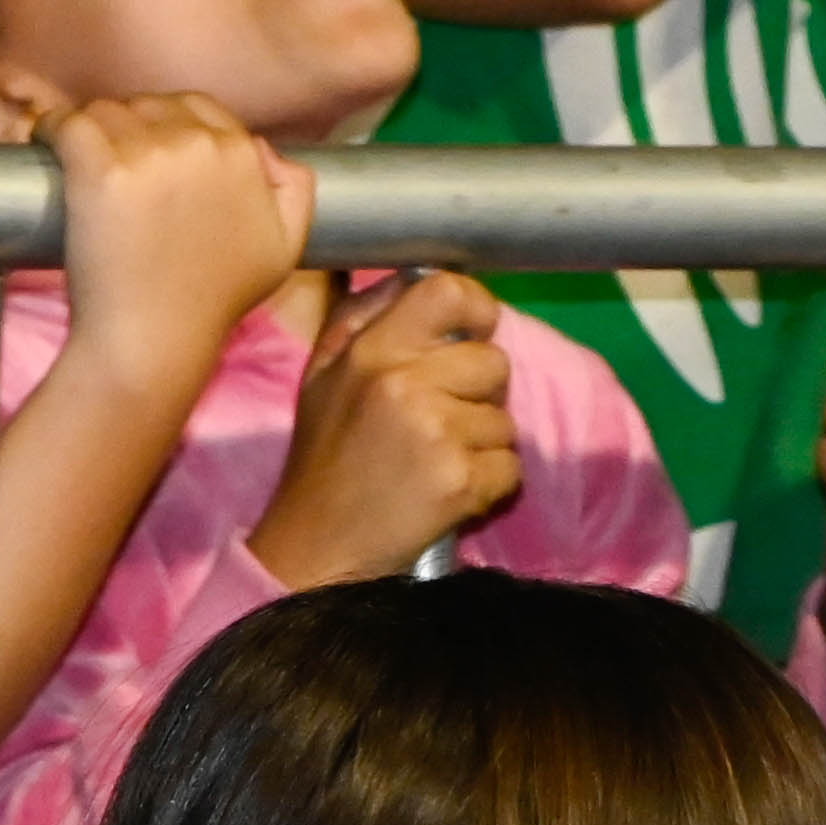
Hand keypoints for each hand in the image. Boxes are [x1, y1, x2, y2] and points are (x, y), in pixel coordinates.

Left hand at [43, 95, 307, 374]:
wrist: (157, 338)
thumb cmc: (216, 300)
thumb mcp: (286, 248)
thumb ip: (296, 189)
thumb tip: (266, 151)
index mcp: (243, 154)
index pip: (200, 109)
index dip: (171, 128)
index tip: (150, 157)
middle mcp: (199, 143)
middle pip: (150, 106)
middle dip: (132, 128)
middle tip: (116, 167)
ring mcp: (148, 154)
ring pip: (107, 110)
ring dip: (93, 130)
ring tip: (83, 165)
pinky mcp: (99, 170)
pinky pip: (66, 122)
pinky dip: (52, 129)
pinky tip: (48, 145)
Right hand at [249, 273, 521, 587]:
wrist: (314, 550)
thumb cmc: (323, 461)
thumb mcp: (322, 376)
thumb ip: (361, 318)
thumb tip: (410, 274)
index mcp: (370, 351)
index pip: (447, 291)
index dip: (475, 307)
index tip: (473, 331)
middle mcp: (403, 384)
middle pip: (494, 362)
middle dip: (478, 394)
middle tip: (437, 423)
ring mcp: (436, 433)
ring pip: (505, 420)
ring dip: (481, 444)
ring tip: (432, 463)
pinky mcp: (460, 481)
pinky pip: (511, 467)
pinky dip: (489, 485)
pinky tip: (447, 494)